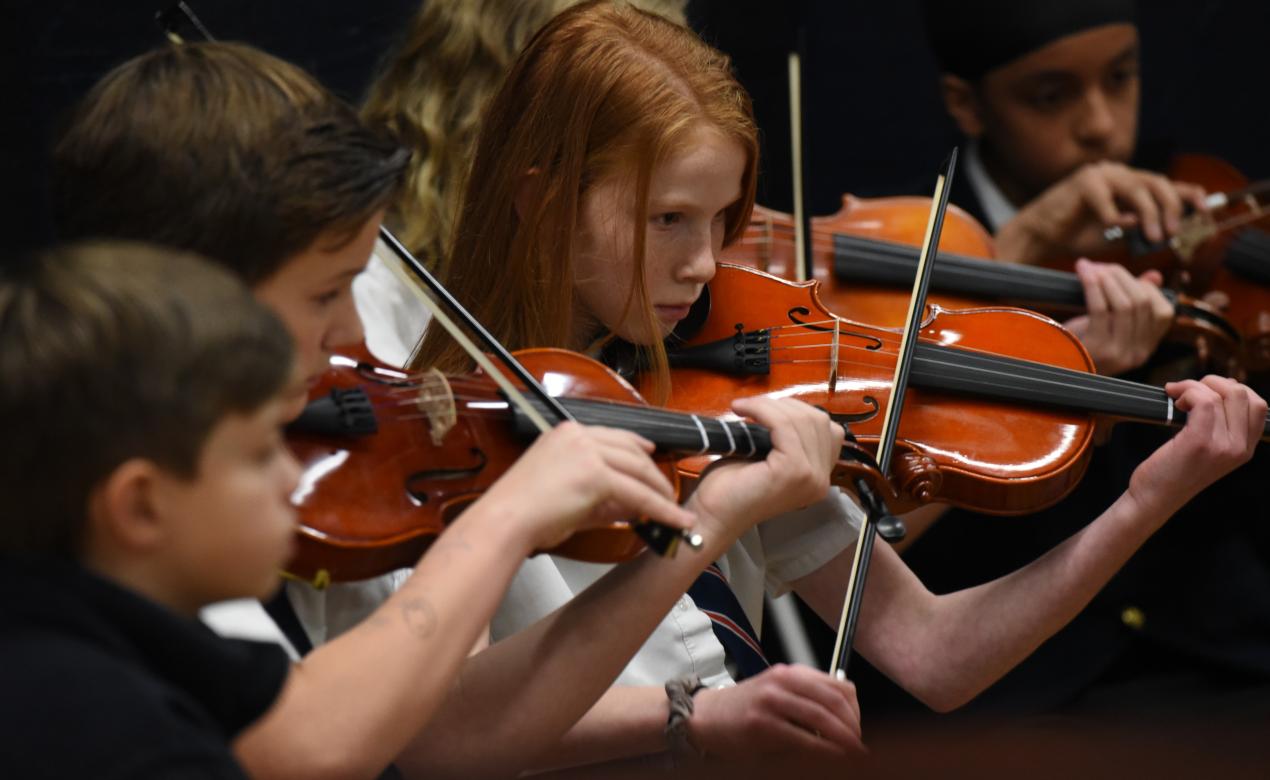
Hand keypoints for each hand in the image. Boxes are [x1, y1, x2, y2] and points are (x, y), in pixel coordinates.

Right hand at [480, 422, 695, 550]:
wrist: (506, 520)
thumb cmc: (525, 513)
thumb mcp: (566, 494)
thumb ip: (600, 496)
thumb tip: (631, 506)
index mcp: (565, 433)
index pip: (613, 435)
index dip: (638, 446)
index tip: (652, 454)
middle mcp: (578, 435)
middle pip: (631, 450)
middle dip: (654, 473)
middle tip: (669, 493)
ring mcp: (587, 452)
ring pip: (639, 470)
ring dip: (661, 492)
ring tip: (676, 512)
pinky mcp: (596, 474)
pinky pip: (638, 493)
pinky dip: (660, 508)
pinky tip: (673, 520)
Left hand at [687, 397, 842, 536]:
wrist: (711, 515)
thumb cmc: (731, 487)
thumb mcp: (767, 457)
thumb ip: (786, 439)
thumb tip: (784, 408)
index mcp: (818, 477)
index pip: (828, 430)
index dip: (798, 412)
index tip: (768, 410)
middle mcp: (822, 479)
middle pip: (818, 420)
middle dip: (784, 405)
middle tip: (753, 407)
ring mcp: (811, 476)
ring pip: (802, 419)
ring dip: (769, 405)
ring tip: (743, 408)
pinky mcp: (793, 470)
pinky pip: (784, 425)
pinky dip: (762, 410)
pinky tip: (741, 410)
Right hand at [688, 664, 862, 758]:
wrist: (707, 716)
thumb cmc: (745, 708)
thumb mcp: (778, 693)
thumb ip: (807, 699)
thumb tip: (845, 721)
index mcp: (791, 673)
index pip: (839, 686)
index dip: (856, 710)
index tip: (858, 728)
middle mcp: (783, 681)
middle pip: (834, 700)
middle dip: (853, 726)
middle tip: (859, 745)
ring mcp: (771, 701)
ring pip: (821, 717)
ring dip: (843, 739)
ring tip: (852, 752)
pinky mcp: (761, 724)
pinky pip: (802, 738)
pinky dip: (822, 749)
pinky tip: (831, 757)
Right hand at [997, 161, 1208, 262]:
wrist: (1040, 235)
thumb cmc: (1077, 235)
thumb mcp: (1119, 234)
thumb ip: (1142, 229)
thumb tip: (1172, 232)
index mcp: (1129, 184)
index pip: (1167, 185)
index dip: (1190, 196)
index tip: (1205, 212)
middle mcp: (1119, 174)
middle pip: (1158, 182)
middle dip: (1172, 208)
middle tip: (1173, 233)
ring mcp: (1101, 174)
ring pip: (1138, 188)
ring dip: (1150, 214)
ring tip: (1154, 237)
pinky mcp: (1084, 182)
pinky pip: (1109, 202)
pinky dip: (1115, 218)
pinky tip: (1114, 229)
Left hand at [1063, 258, 1173, 374]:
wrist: (1055, 366)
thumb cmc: (1083, 342)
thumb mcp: (1110, 324)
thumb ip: (1133, 302)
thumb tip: (1155, 275)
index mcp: (1146, 348)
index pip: (1163, 312)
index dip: (1146, 287)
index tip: (1122, 275)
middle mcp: (1137, 353)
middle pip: (1142, 303)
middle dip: (1122, 277)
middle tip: (1101, 266)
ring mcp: (1118, 353)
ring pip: (1125, 305)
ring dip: (1108, 279)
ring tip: (1092, 269)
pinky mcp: (1097, 348)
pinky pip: (1100, 309)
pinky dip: (1093, 286)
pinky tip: (1084, 274)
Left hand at [1128, 376, 1264, 516]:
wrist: (1154, 498)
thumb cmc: (1173, 471)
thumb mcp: (1209, 450)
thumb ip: (1221, 425)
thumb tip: (1222, 387)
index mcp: (1245, 449)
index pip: (1259, 406)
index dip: (1232, 389)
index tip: (1207, 392)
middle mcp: (1240, 448)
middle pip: (1244, 394)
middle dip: (1213, 382)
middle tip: (1188, 391)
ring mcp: (1223, 446)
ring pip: (1223, 394)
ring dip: (1195, 386)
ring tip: (1177, 396)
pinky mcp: (1200, 442)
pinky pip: (1203, 401)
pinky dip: (1187, 392)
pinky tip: (1174, 401)